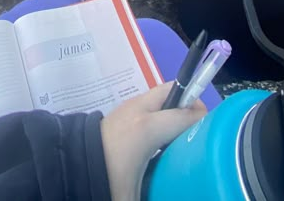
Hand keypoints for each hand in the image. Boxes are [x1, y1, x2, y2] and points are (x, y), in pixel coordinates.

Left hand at [100, 82, 205, 200]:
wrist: (69, 164)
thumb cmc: (107, 178)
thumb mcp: (133, 195)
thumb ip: (161, 189)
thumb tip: (175, 189)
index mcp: (147, 128)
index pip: (187, 115)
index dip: (203, 122)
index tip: (214, 136)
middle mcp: (141, 109)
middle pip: (175, 91)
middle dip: (191, 105)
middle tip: (200, 131)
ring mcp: (130, 106)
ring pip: (163, 95)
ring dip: (176, 107)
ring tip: (183, 135)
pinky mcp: (122, 109)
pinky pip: (151, 103)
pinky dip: (163, 111)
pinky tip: (163, 137)